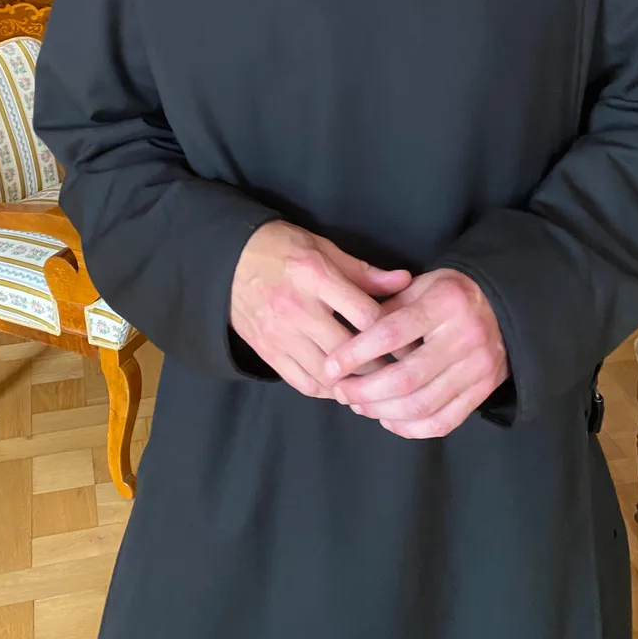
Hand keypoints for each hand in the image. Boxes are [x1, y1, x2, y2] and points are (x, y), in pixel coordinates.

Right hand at [231, 221, 411, 398]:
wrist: (227, 262)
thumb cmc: (281, 249)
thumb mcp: (322, 247)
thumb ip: (363, 271)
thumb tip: (404, 281)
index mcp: (314, 275)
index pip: (364, 314)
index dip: (392, 330)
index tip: (410, 339)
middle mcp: (297, 308)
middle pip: (349, 351)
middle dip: (381, 365)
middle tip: (403, 370)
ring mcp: (279, 334)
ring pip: (327, 374)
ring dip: (356, 383)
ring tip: (377, 383)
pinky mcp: (268, 352)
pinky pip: (303, 383)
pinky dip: (328, 390)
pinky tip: (344, 386)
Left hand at [321, 269, 507, 438]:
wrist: (504, 306)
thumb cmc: (450, 293)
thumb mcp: (421, 285)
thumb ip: (387, 307)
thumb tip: (347, 337)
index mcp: (445, 303)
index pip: (392, 333)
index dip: (356, 353)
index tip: (330, 366)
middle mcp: (465, 337)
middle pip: (405, 377)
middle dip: (365, 391)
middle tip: (341, 392)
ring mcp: (478, 368)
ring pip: (422, 404)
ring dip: (383, 412)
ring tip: (359, 406)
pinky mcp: (483, 391)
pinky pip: (444, 421)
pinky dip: (411, 428)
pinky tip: (389, 421)